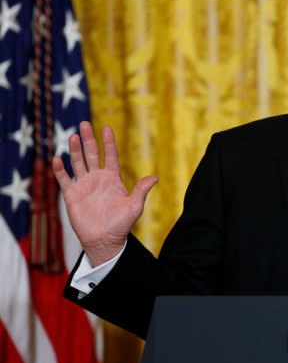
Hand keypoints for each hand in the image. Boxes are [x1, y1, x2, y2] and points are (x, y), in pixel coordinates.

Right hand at [52, 121, 157, 265]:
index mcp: (112, 178)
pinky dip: (60, 170)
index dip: (108, 142)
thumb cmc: (121, 224)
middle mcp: (97, 178)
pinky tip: (58, 159)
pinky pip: (65, 180)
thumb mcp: (134, 206)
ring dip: (75, 150)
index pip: (110, 156)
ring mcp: (84, 185)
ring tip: (73, 136)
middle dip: (88, 139)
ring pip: (78, 163)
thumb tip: (155, 177)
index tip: (106, 127)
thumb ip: (141, 191)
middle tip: (84, 123)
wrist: (105, 239)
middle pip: (91, 154)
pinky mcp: (72, 195)